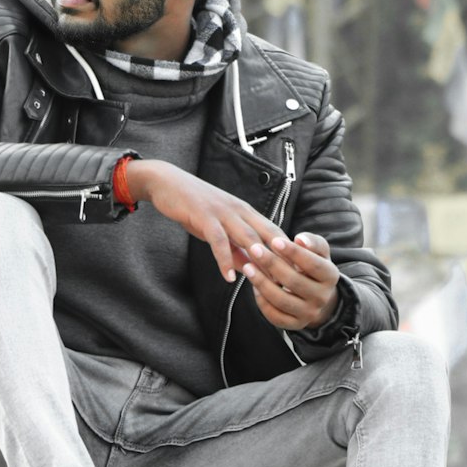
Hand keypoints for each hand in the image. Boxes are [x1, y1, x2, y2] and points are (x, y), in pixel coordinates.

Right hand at [126, 160, 288, 283]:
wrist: (168, 183)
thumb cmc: (194, 207)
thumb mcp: (218, 230)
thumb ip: (235, 249)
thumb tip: (250, 270)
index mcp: (246, 212)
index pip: (274, 232)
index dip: (288, 252)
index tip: (298, 272)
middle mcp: (239, 211)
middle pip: (266, 235)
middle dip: (280, 258)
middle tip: (290, 282)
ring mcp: (223, 212)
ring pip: (246, 236)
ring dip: (258, 257)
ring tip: (267, 280)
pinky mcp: (204, 216)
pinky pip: (218, 240)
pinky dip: (224, 259)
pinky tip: (228, 276)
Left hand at [237, 231, 340, 331]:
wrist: (318, 296)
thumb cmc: (313, 266)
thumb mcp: (319, 252)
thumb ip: (312, 242)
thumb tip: (300, 239)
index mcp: (330, 277)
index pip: (313, 265)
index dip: (294, 253)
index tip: (274, 241)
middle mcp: (322, 298)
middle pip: (294, 282)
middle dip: (272, 264)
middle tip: (254, 249)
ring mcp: (309, 314)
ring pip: (281, 300)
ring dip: (262, 282)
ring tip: (248, 267)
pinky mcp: (295, 325)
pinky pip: (275, 316)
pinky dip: (262, 301)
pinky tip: (254, 286)